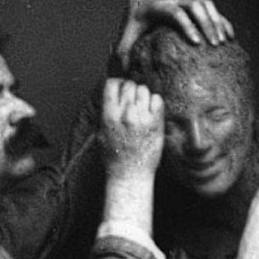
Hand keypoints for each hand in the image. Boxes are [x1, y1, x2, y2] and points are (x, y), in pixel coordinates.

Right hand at [100, 78, 162, 232]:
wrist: (130, 174)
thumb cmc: (114, 156)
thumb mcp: (101, 132)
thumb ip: (105, 112)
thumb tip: (111, 94)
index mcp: (109, 116)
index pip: (112, 84)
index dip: (116, 84)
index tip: (120, 90)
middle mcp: (125, 114)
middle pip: (129, 85)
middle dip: (130, 90)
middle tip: (132, 101)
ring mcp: (142, 118)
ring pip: (144, 90)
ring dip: (143, 95)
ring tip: (141, 108)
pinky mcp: (156, 123)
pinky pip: (157, 99)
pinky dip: (154, 102)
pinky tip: (151, 112)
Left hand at [116, 0, 234, 68]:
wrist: (140, 8)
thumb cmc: (132, 29)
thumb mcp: (124, 42)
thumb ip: (123, 56)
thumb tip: (126, 74)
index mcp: (156, 7)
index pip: (174, 12)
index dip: (187, 25)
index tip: (196, 42)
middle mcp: (172, 0)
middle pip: (195, 6)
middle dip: (207, 24)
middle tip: (214, 45)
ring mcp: (184, 2)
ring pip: (205, 4)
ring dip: (217, 21)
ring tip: (223, 42)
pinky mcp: (193, 6)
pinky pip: (212, 9)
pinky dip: (222, 21)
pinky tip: (230, 37)